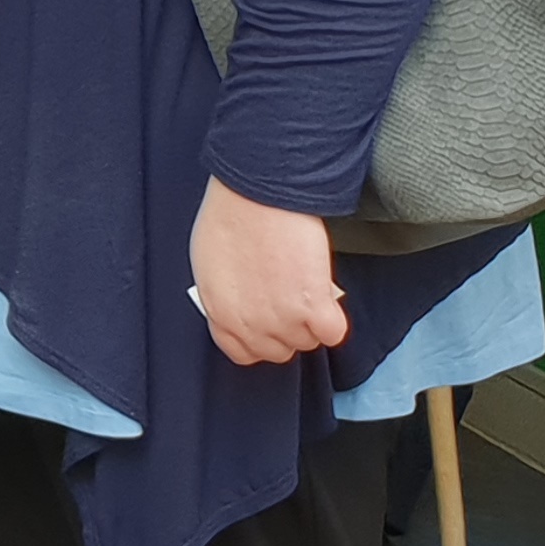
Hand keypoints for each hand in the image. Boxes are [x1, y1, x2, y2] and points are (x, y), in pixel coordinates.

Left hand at [190, 177, 349, 365]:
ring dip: (311, 322)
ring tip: (307, 292)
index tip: (267, 325)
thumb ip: (227, 295)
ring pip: (307, 342)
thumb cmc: (230, 217)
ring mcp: (283, 320)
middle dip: (286, 329)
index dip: (259, 339)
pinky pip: (333, 333)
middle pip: (278, 351)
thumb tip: (243, 301)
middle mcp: (250, 325)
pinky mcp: (314, 309)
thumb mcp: (211, 265)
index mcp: (219, 313)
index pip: (241, 352)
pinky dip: (333, 320)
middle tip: (291, 302)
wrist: (256, 194)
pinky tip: (325, 298)